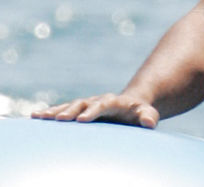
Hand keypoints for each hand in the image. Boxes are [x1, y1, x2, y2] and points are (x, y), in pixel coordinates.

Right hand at [31, 93, 159, 127]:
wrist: (130, 106)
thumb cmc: (139, 114)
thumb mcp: (147, 114)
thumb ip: (148, 116)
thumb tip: (149, 122)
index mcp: (114, 101)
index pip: (103, 104)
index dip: (93, 111)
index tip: (82, 120)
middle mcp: (97, 100)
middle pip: (82, 103)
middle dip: (70, 111)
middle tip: (59, 120)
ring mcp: (86, 104)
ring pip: (69, 106)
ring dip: (54, 111)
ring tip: (38, 116)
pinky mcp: (78, 110)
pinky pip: (62, 110)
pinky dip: (50, 112)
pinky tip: (35, 117)